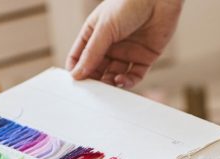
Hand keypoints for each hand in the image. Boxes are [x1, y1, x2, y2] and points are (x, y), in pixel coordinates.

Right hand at [66, 0, 182, 87]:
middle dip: (94, 80)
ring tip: (108, 85)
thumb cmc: (129, 4)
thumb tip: (76, 74)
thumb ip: (92, 53)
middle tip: (92, 90)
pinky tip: (121, 80)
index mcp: (95, 32)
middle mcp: (110, 44)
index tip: (74, 82)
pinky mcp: (144, 58)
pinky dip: (127, 81)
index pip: (79, 56)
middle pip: (97, 69)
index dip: (76, 69)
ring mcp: (127, 51)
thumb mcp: (105, 28)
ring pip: (115, 74)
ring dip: (110, 82)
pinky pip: (134, 76)